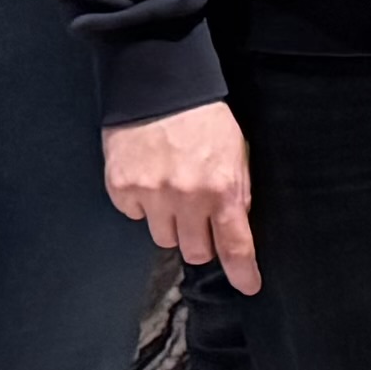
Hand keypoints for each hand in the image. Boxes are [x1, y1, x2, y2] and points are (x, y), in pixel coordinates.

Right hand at [111, 102, 260, 291]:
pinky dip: (142, 202)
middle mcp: (187, 196)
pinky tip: (148, 174)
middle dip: (199, 238)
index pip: (234, 244)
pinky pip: (135, 215)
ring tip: (170, 186)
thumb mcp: (236, 150)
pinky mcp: (122, 187)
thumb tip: (237, 225)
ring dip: (170, 221)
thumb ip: (238, 190)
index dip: (242, 271)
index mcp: (222, 187)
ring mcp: (151, 194)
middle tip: (197, 211)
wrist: (157, 83)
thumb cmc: (202, 116)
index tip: (248, 285)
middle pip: (195, 251)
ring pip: (163, 238)